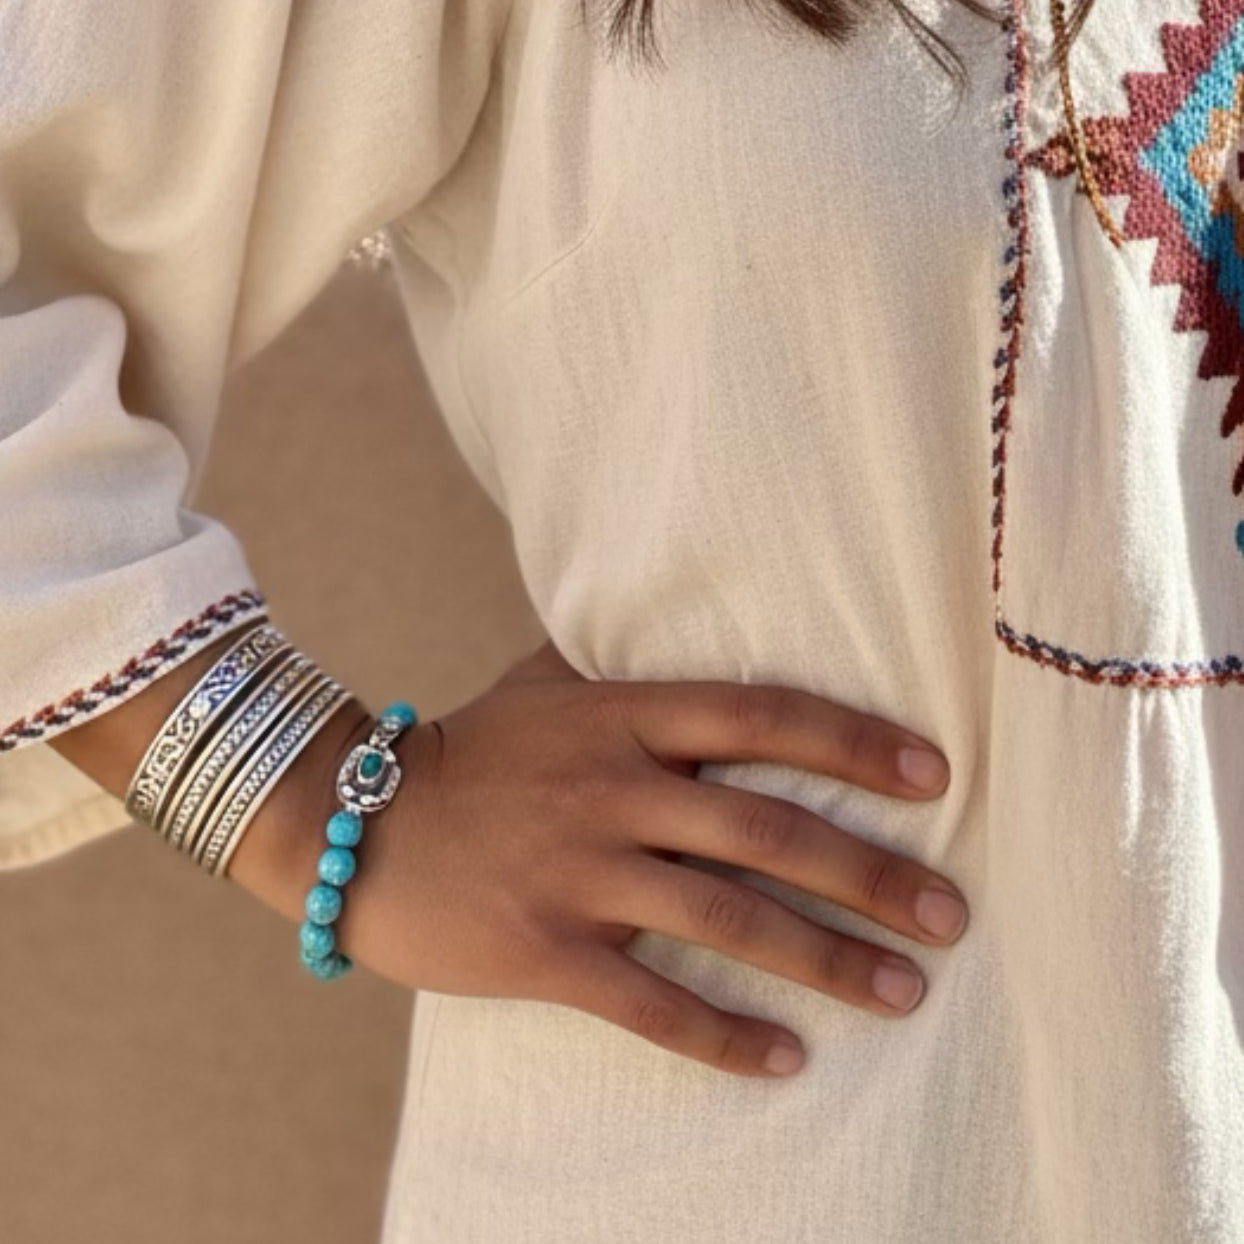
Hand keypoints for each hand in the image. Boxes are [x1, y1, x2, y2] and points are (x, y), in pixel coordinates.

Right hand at [327, 641, 964, 1077]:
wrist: (354, 823)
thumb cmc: (468, 751)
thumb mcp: (541, 684)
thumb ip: (620, 668)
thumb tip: (687, 630)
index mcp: (620, 718)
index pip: (760, 716)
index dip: (854, 743)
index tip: (933, 777)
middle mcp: (611, 789)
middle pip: (769, 831)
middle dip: (872, 874)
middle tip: (951, 914)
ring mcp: (578, 873)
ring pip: (727, 921)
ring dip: (827, 959)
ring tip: (905, 991)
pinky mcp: (542, 951)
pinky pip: (650, 1004)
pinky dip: (724, 1036)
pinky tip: (786, 1059)